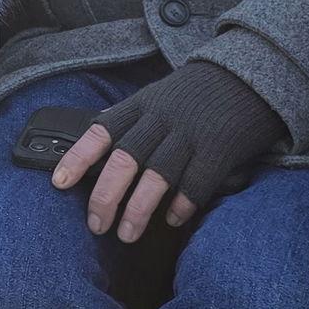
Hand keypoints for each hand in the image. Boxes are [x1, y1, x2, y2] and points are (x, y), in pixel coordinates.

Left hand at [49, 62, 284, 243]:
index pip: (101, 132)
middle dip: (105, 197)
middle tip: (96, 226)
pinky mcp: (219, 148)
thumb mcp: (158, 95)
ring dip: (138, 210)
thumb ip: (132, 118)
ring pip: (156, 176)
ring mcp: (191, 133)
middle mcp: (161, 118)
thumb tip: (97, 137)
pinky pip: (196, 183)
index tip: (58, 184)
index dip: (77, 158)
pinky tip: (173, 219)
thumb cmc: (198, 93)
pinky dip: (182, 205)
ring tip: (127, 234)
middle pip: (124, 160)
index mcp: (141, 105)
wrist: (250, 74)